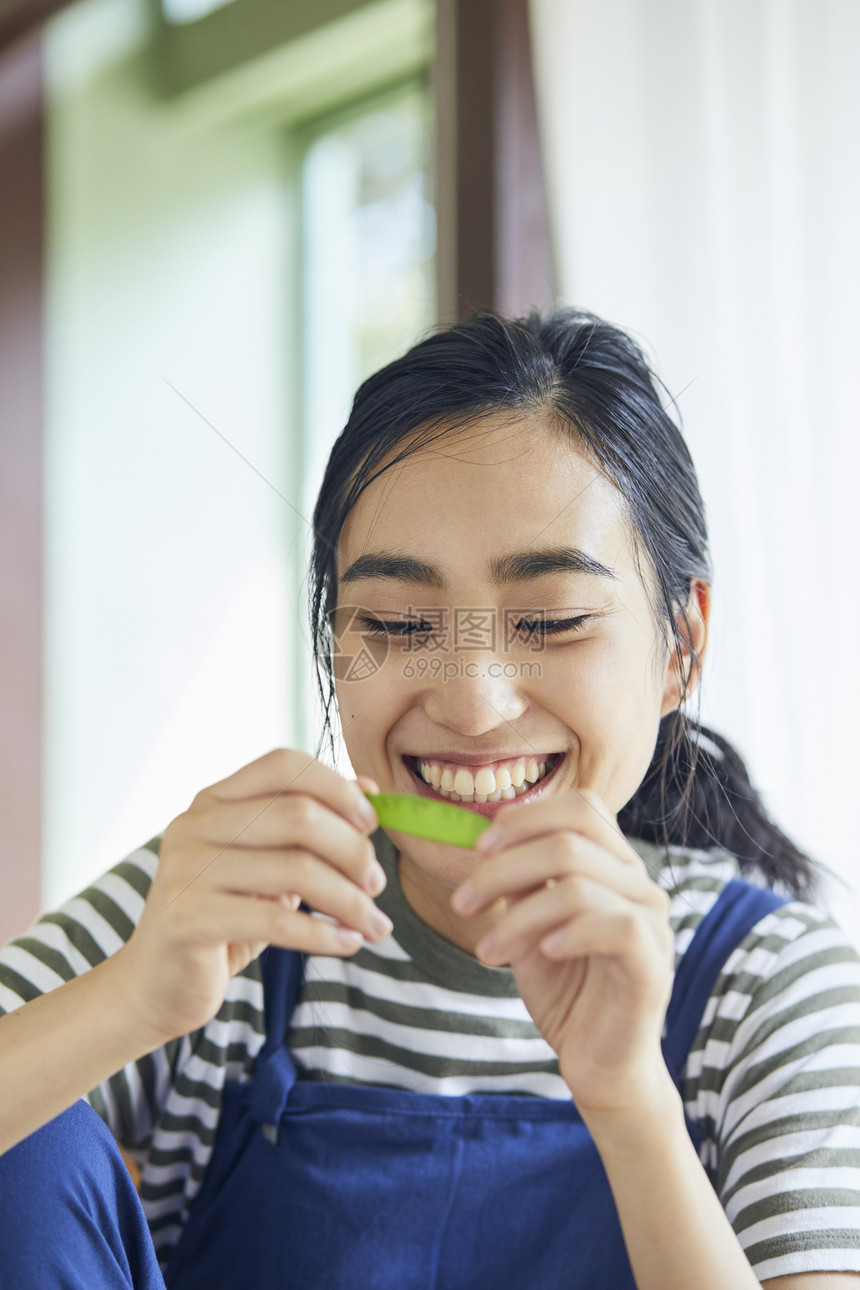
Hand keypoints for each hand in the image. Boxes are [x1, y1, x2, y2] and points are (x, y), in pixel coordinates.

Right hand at [114, 749, 388, 1046]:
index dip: (337, 787)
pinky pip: (276, 920)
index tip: (373, 823)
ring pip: (296, 869)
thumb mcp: (267, 865)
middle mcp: (195, 824)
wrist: (156, 984)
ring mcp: (187, 869)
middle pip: (299, 814)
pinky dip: (324, 933)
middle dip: (354, 850)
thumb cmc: (223, 918)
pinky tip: (349, 942)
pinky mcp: (188, 918)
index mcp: (214, 800)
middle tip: (377, 885)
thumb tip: (369, 787)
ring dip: (350, 900)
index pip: (283, 765)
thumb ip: (308, 826)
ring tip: (375, 924)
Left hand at [451, 789, 674, 1116]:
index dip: (526, 818)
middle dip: (503, 867)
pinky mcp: (653, 961)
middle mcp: (639, 884)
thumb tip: (488, 843)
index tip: (480, 848)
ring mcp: (652, 921)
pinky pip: (614, 925)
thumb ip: (521, 884)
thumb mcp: (529, 928)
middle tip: (462, 902)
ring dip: (517, 915)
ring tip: (487, 950)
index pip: (581, 808)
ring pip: (577, 884)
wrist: (599, 1065)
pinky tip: (542, 953)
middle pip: (570, 840)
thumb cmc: (567, 993)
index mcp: (614, 867)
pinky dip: (567, 932)